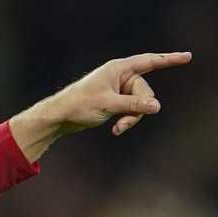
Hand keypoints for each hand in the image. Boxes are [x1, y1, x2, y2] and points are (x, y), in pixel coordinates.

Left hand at [9, 51, 191, 161]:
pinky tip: (115, 130)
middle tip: (123, 123)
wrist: (59, 117)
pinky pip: (131, 110)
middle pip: (145, 91)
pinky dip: (125, 120)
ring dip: (131, 118)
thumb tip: (156, 106)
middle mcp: (120, 76)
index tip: (187, 57)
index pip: (150, 62)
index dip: (169, 60)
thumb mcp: (109, 105)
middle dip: (138, 108)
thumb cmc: (79, 105)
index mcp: (119, 69)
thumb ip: (133, 105)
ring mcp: (118, 89)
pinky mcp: (115, 101)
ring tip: (117, 129)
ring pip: (139, 104)